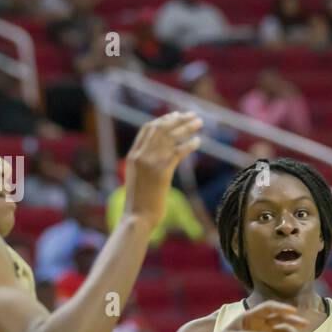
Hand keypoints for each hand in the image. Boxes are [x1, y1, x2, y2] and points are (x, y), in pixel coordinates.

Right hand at [122, 111, 202, 230]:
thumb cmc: (140, 202)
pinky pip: (177, 152)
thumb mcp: (139, 178)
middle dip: (178, 119)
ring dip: (186, 127)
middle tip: (193, 115)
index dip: (163, 120)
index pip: (147, 129)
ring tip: (199, 123)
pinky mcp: (161, 172)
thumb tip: (162, 157)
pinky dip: (189, 144)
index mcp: (133, 155)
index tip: (176, 114)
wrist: (137, 217)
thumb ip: (146, 164)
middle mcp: (140, 155)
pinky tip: (198, 141)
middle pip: (161, 129)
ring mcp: (149, 163)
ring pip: (170, 137)